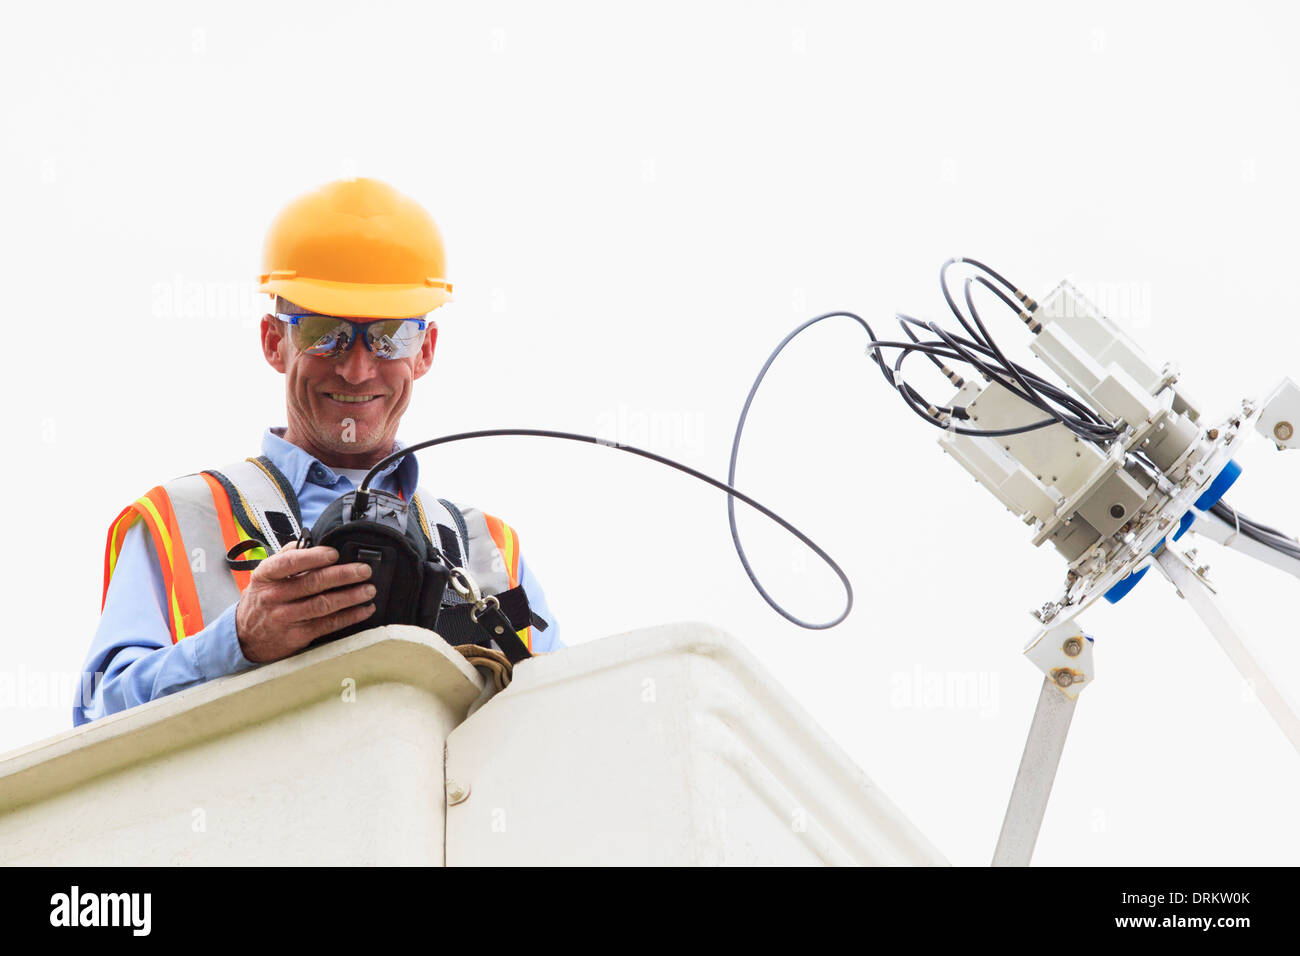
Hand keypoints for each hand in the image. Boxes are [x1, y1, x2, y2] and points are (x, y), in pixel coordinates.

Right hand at [234, 542, 375, 663]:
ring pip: (323, 605)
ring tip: (369, 589)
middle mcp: (274, 596)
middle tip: (363, 570)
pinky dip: (350, 616)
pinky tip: (364, 609)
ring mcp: (285, 618)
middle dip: (342, 575)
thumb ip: (285, 556)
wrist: (245, 637)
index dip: (313, 557)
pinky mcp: (297, 636)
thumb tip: (309, 542)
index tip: (334, 553)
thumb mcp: (264, 576)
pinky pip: (328, 624)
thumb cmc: (261, 600)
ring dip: (351, 596)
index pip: (289, 563)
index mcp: (266, 576)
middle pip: (312, 583)